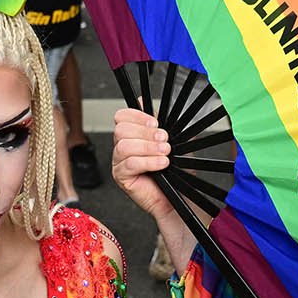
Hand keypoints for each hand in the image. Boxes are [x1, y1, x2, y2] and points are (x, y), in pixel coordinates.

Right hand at [112, 107, 177, 221]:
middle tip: (164, 140)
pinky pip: (130, 164)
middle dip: (146, 133)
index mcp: (132, 135)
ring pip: (124, 146)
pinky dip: (149, 162)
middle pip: (121, 130)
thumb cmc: (174, 172)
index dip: (137, 116)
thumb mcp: (171, 141)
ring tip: (164, 153)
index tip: (156, 123)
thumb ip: (158, 123)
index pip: (121, 117)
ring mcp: (119, 162)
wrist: (178, 196)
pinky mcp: (121, 177)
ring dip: (148, 148)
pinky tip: (161, 164)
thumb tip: (144, 101)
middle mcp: (122, 147)